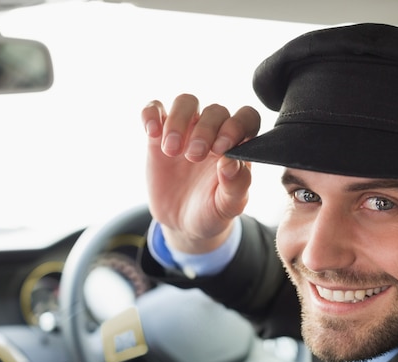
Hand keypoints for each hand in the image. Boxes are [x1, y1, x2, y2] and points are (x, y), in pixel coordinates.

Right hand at [141, 94, 259, 252]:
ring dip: (178, 121)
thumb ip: (236, 185)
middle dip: (204, 131)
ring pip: (186, 102)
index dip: (236, 126)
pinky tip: (152, 132)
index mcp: (238, 145)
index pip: (247, 118)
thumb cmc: (213, 211)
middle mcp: (215, 132)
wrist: (183, 223)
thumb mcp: (228, 206)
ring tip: (171, 151)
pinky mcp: (159, 135)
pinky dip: (151, 114)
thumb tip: (230, 161)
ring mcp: (187, 130)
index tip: (221, 149)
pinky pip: (155, 109)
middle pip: (215, 111)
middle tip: (194, 157)